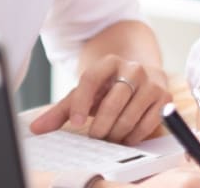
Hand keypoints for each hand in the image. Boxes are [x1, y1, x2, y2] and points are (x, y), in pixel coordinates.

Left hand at [29, 55, 170, 143]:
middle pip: (113, 101)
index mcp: (108, 62)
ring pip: (130, 115)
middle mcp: (132, 68)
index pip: (91, 80)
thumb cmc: (107, 88)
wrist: (140, 75)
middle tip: (94, 136)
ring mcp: (150, 81)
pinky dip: (134, 135)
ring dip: (117, 132)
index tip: (76, 123)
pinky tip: (125, 136)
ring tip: (109, 136)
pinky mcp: (164, 97)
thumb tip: (36, 128)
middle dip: (101, 125)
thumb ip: (61, 111)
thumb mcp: (85, 94)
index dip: (82, 103)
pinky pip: (148, 123)